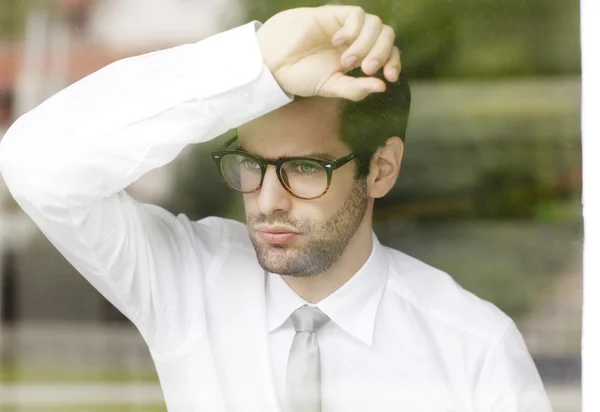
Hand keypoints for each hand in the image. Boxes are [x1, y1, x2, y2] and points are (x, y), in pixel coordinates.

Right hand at [256, 5, 401, 101]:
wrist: (272, 62)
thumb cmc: (299, 76)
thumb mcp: (330, 87)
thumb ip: (354, 88)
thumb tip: (382, 87)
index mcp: (358, 58)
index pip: (388, 54)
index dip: (394, 62)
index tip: (390, 78)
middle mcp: (355, 40)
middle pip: (387, 36)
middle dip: (382, 53)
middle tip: (366, 69)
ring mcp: (345, 27)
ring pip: (375, 25)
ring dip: (366, 44)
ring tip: (346, 61)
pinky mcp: (333, 14)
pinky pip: (356, 15)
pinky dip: (353, 30)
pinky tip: (337, 42)